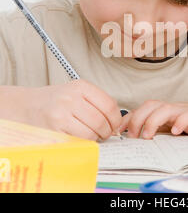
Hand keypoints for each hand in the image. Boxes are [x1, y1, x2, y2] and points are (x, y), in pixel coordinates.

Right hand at [0, 79, 121, 140]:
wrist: (26, 106)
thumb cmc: (55, 101)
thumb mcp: (77, 92)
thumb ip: (97, 102)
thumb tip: (117, 121)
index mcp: (81, 87)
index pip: (109, 105)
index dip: (116, 119)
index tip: (115, 125)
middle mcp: (71, 98)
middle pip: (101, 121)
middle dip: (106, 131)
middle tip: (104, 133)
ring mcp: (61, 114)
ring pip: (90, 134)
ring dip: (95, 138)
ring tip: (91, 135)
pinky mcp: (53, 130)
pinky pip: (77, 142)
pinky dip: (82, 143)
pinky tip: (79, 138)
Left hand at [119, 100, 187, 138]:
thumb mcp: (174, 128)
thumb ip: (159, 130)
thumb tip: (136, 140)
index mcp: (165, 111)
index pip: (142, 109)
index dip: (128, 118)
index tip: (117, 131)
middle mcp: (173, 109)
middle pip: (151, 105)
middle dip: (137, 119)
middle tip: (133, 137)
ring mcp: (185, 111)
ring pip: (165, 108)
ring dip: (153, 121)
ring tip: (148, 136)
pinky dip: (181, 121)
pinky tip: (176, 132)